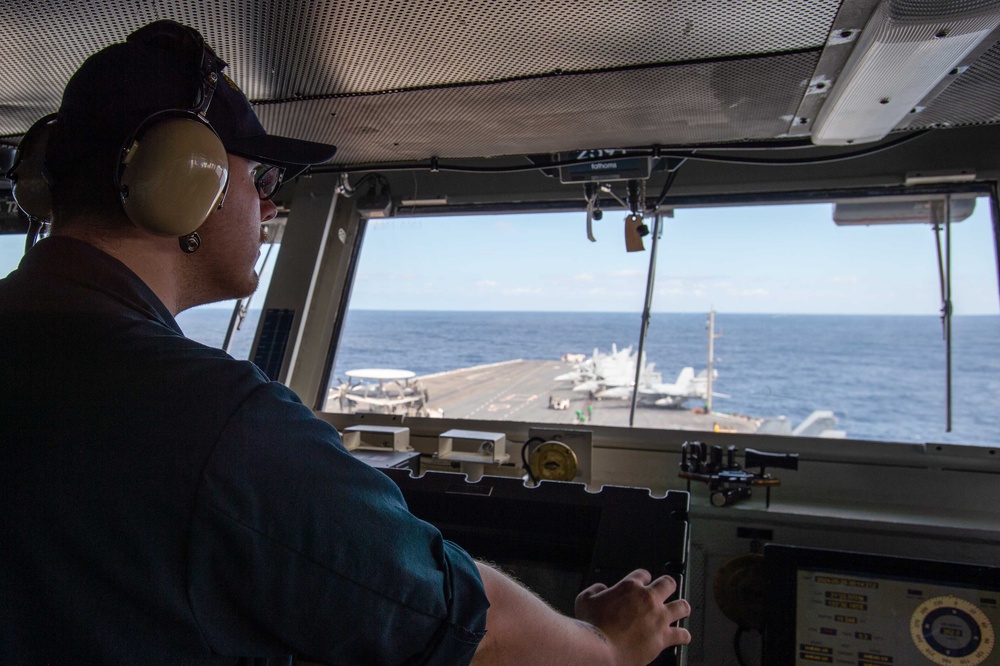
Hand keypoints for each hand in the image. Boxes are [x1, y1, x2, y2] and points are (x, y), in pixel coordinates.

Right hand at [574, 570, 690, 665]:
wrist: (600, 648)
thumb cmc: (592, 626)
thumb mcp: (584, 599)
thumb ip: (595, 590)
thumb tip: (601, 589)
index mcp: (630, 587)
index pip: (643, 574)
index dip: (644, 577)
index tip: (643, 581)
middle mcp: (648, 599)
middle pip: (668, 584)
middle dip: (667, 585)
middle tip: (666, 590)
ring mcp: (658, 618)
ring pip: (681, 606)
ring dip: (682, 607)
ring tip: (682, 609)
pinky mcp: (663, 637)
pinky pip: (682, 634)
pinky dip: (683, 635)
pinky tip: (683, 636)